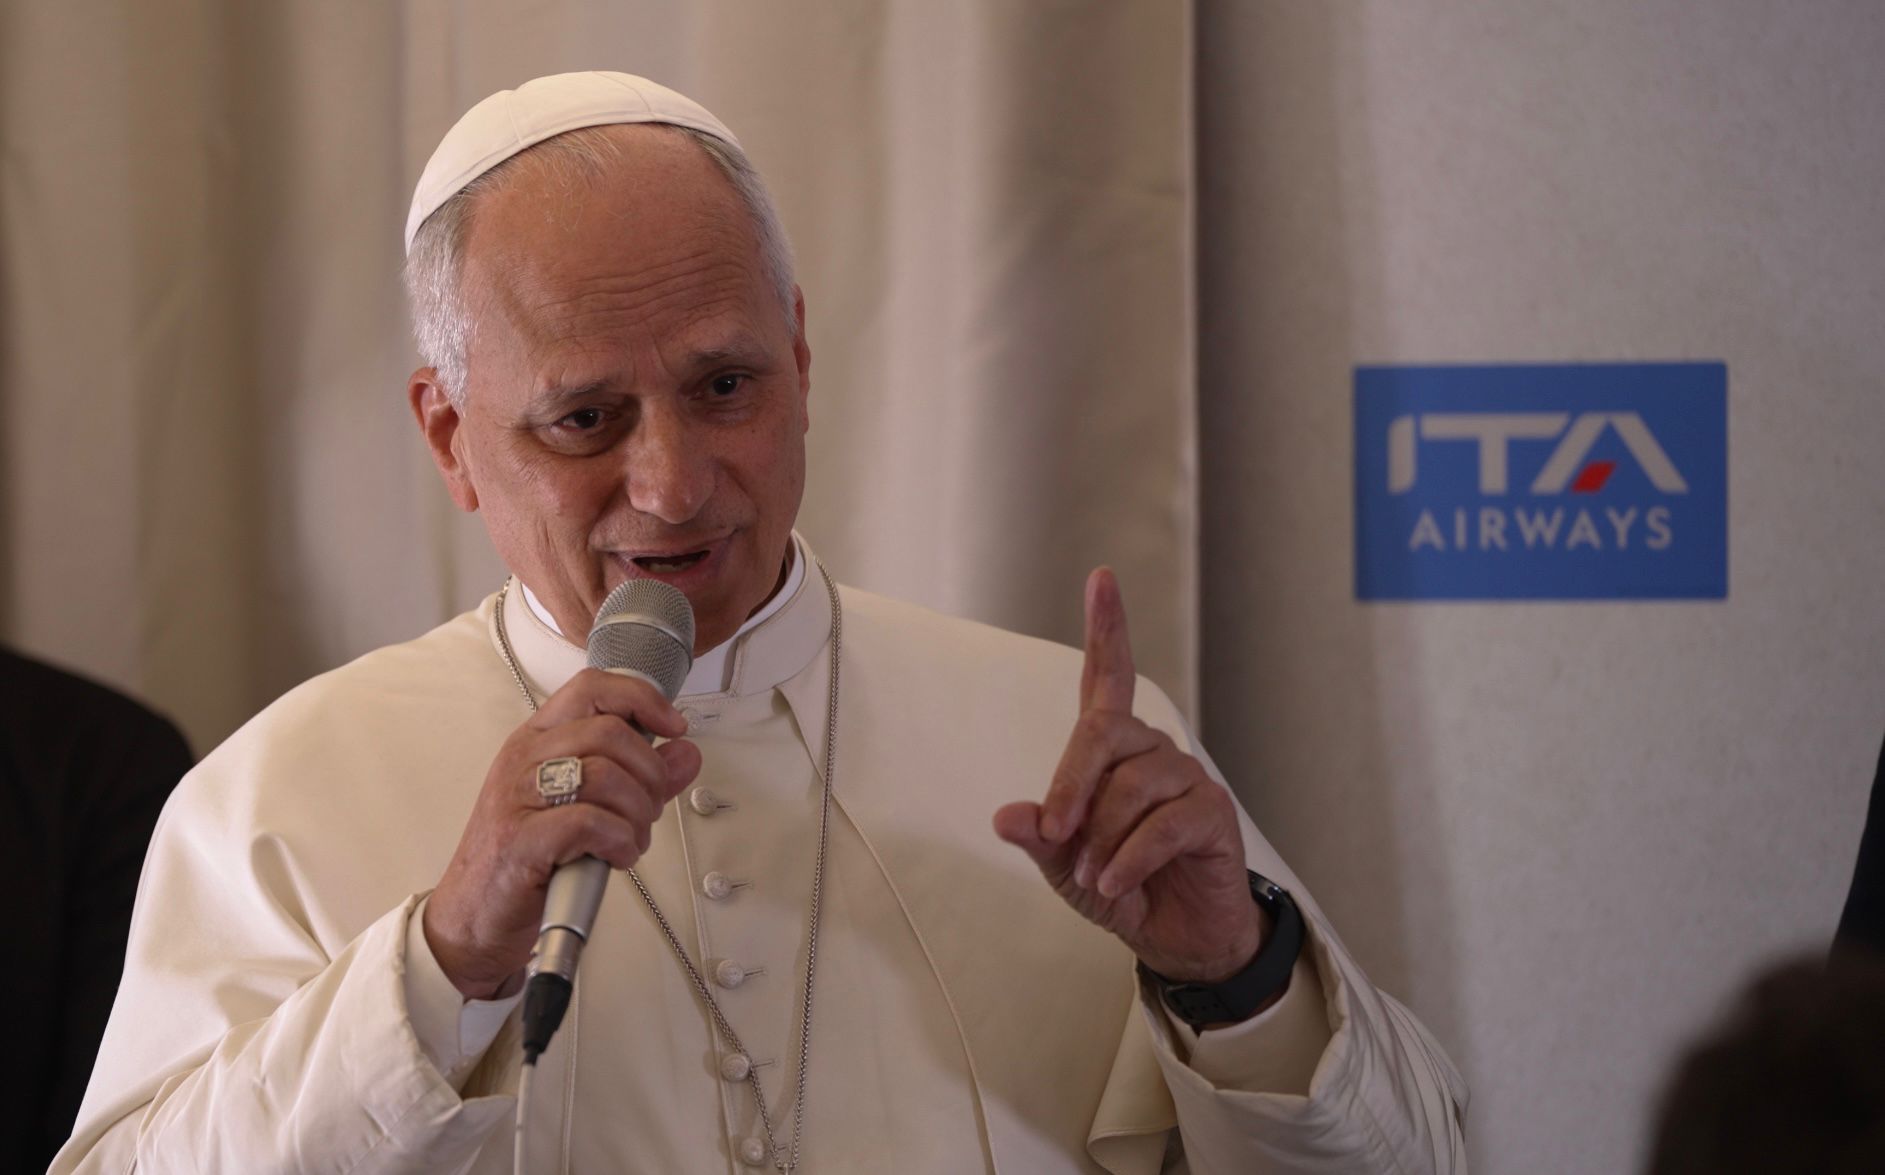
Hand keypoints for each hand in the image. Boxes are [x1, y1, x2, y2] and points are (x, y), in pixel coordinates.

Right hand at [423, 668, 702, 998]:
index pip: (593, 688)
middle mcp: (524, 759)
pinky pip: (589, 822)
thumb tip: (685, 754)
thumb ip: (640, 778)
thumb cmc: (527, 859)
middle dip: (650, 774)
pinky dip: (620, 840)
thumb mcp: (586, 806)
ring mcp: (517, 797)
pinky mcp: (520, 840)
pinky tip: (618, 855)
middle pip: (611, 732)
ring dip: (638, 812)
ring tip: (631, 838)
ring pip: (605, 775)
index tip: (674, 727)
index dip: (642, 698)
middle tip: (649, 809)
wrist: (473, 918)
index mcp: (538, 740)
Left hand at [994, 568, 1263, 983]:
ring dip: (1101, 840)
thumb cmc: (1120, 889)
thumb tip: (1007, 816)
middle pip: (1103, 734)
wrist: (1176, 938)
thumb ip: (1040, 837)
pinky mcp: (1213, 811)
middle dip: (1071, 786)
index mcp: (1115, 752)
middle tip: (1056, 836)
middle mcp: (1153, 751)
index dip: (1107, 628)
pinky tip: (1117, 885)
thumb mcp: (1065, 865)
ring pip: (1131, 787)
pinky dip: (1130, 859)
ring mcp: (1187, 777)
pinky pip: (1162, 824)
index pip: (1109, 677)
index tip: (1102, 578)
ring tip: (1096, 879)